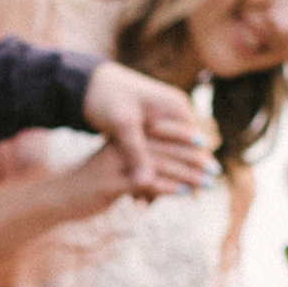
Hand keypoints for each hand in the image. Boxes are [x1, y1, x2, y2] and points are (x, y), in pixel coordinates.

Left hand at [80, 61, 217, 198]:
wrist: (90, 84)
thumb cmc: (108, 99)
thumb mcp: (123, 125)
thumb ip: (136, 153)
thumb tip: (145, 184)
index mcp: (175, 107)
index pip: (196, 143)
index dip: (198, 169)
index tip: (196, 194)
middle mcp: (176, 112)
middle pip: (190, 150)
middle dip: (186, 176)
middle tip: (190, 201)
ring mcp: (165, 118)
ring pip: (175, 154)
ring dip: (168, 176)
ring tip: (156, 202)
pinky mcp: (152, 127)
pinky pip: (160, 151)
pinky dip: (152, 169)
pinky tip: (140, 192)